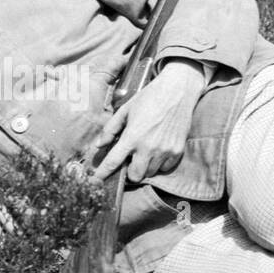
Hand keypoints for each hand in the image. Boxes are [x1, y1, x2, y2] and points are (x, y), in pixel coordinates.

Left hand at [92, 60, 203, 182]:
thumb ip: (110, 129)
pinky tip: (158, 150)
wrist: (178, 90)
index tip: (95, 182)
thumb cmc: (148, 97)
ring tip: (145, 151)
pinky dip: (160, 163)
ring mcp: (165, 151)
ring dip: (145, 166)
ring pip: (150, 173)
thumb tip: (99, 145)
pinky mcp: (178, 151)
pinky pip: (165, 168)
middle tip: (130, 159)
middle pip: (135, 176)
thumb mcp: (125, 110)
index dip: (102, 174)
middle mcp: (148, 147)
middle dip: (130, 171)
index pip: (113, 162)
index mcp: (132, 136)